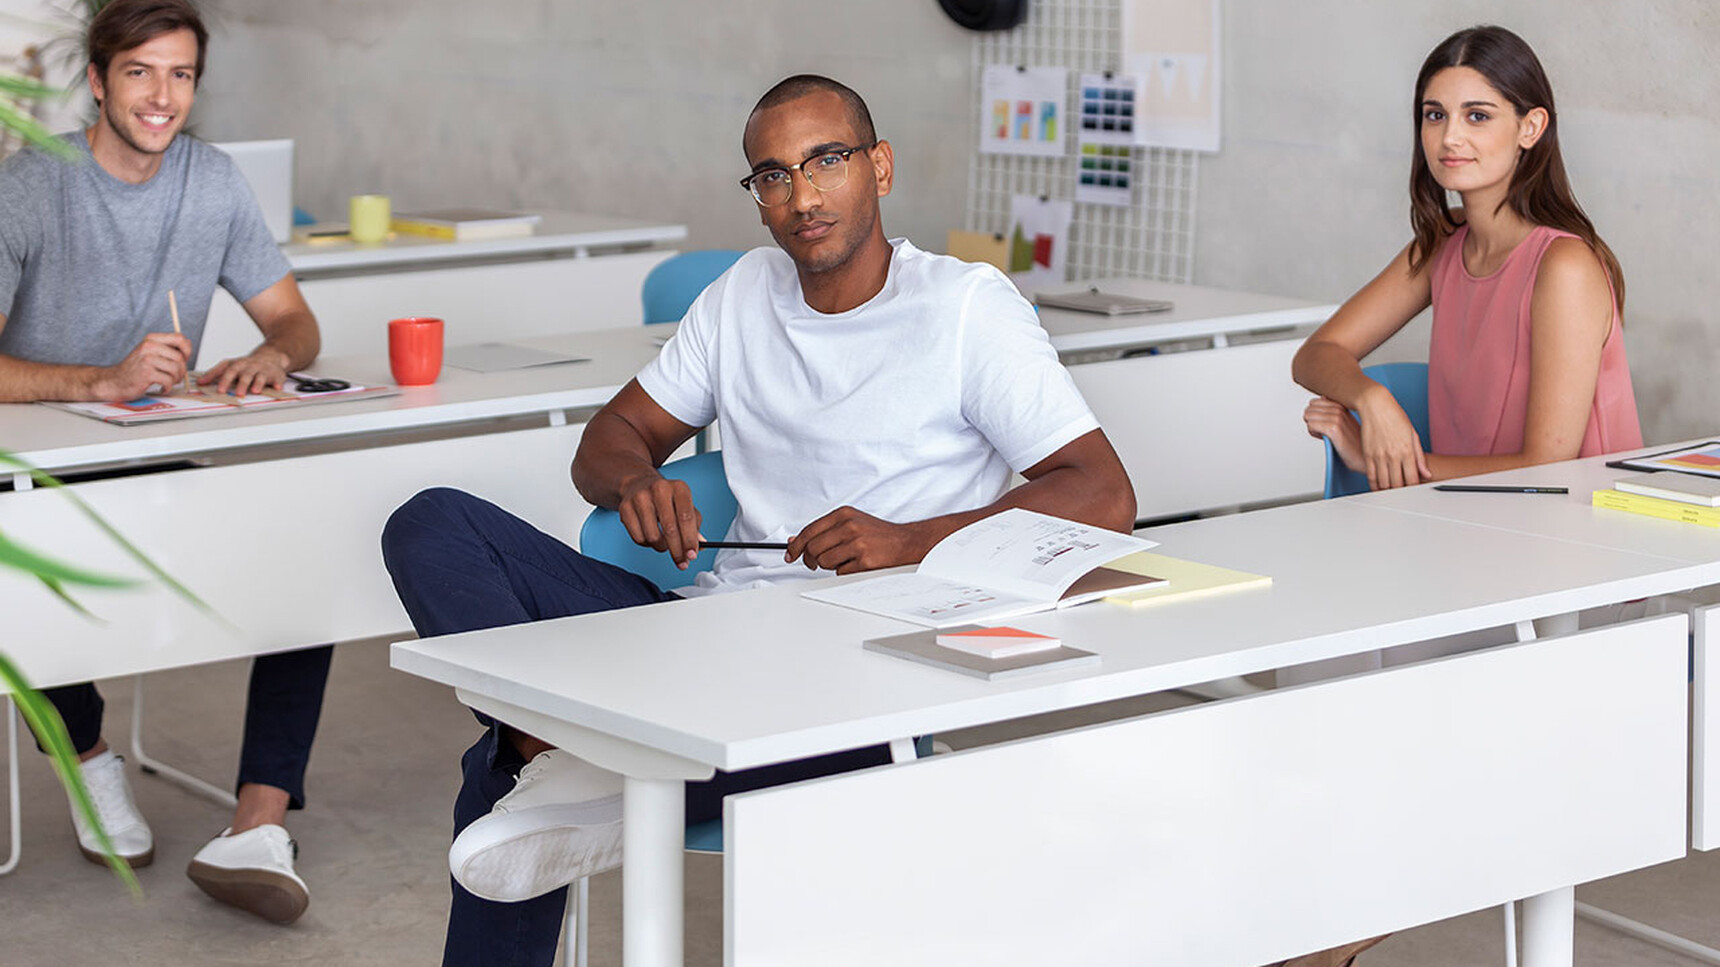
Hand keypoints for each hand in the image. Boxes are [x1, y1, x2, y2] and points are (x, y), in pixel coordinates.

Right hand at [90, 332, 191, 400]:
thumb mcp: (150, 352)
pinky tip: (162, 387)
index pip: (179, 338)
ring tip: (168, 382)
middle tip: (175, 376)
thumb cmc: (135, 369)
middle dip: (182, 370)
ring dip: (175, 379)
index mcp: (151, 339)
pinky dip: (168, 387)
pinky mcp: (146, 373)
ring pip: (176, 369)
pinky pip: (168, 380)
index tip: (184, 359)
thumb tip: (188, 344)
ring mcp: (147, 360)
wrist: (115, 381)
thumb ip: (167, 348)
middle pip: (180, 357)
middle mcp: (149, 346)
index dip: (187, 350)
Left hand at [199, 346, 290, 395]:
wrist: (271, 356)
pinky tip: (277, 388)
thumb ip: (214, 374)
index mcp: (238, 364)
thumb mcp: (230, 365)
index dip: (223, 379)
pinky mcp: (276, 375)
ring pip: (260, 376)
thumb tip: (200, 382)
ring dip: (257, 383)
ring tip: (255, 391)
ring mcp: (263, 370)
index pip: (228, 370)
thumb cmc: (247, 365)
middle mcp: (250, 366)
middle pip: (244, 373)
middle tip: (237, 393)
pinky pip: (277, 379)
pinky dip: (277, 383)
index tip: (219, 389)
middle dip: (241, 383)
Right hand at [616, 473, 700, 568]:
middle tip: (682, 563)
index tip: (692, 556)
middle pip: (670, 529)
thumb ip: (694, 526)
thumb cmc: (667, 500)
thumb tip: (700, 546)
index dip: (690, 540)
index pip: (686, 517)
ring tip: (665, 544)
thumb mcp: (685, 506)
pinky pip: (638, 538)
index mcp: (679, 488)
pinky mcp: (625, 508)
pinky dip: (647, 544)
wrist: (639, 485)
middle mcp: (659, 489)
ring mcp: (640, 498)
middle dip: (677, 551)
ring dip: (662, 547)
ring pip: (653, 536)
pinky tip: (651, 537)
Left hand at [786, 506, 929, 574]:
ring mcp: (857, 544)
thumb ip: (823, 530)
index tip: (790, 554)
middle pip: (813, 548)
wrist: (906, 542)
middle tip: (813, 563)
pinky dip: (844, 572)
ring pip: (824, 562)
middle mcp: (849, 526)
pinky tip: (856, 564)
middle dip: (810, 559)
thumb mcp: (850, 523)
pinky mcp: (865, 561)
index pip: (809, 531)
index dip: (796, 545)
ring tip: (843, 560)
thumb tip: (794, 540)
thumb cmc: (877, 534)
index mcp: (844, 514)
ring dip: (829, 565)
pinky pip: (840, 572)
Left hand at [1304, 397, 1364, 471]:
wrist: (1363, 457)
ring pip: (1308, 416)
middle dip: (1312, 420)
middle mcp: (1340, 408)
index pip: (1314, 402)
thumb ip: (1333, 409)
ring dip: (1313, 428)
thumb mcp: (1345, 420)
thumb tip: (1323, 397)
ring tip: (1327, 435)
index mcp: (1342, 404)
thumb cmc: (1354, 442)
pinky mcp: (1334, 428)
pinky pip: (1310, 425)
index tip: (1327, 424)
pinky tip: (1326, 438)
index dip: (1316, 415)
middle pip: (1309, 408)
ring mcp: (1338, 417)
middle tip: (1325, 431)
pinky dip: (1314, 433)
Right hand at [1353, 386, 1430, 489]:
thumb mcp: (1412, 434)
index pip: (1412, 479)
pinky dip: (1375, 485)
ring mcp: (1379, 456)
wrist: (1374, 405)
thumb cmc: (1394, 415)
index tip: (1415, 492)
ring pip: (1384, 483)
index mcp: (1407, 450)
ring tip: (1392, 494)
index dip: (1414, 489)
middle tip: (1403, 496)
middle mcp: (1393, 455)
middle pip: (1398, 484)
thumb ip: (1419, 456)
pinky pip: (1371, 476)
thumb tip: (1426, 473)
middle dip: (1401, 492)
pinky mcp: (1368, 454)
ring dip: (1388, 491)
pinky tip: (1378, 488)